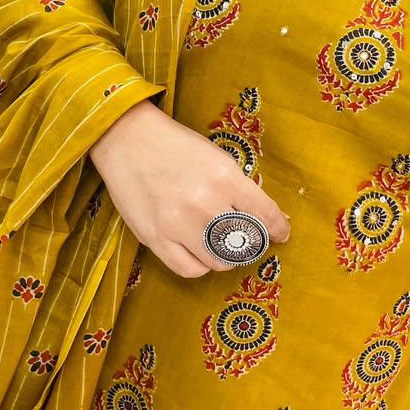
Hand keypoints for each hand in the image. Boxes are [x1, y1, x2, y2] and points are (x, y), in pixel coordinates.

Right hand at [88, 98, 290, 277]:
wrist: (128, 139)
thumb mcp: (217, 158)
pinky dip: (201, 264)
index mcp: (225, 178)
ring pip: (219, 262)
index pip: (265, 216)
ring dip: (226, 255)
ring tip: (220, 242)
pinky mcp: (155, 239)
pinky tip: (199, 250)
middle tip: (247, 237)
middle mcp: (205, 204)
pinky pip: (190, 270)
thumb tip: (266, 217)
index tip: (281, 233)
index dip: (278, 229)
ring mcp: (178, 224)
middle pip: (245, 243)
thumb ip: (240, 188)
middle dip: (251, 242)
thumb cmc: (176, 146)